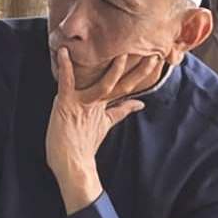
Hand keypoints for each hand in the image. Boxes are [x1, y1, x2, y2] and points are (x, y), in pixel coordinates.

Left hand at [44, 39, 151, 210]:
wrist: (70, 165)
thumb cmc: (82, 146)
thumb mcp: (104, 124)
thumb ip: (120, 111)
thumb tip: (139, 104)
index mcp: (104, 105)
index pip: (126, 86)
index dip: (140, 73)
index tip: (154, 60)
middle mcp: (96, 103)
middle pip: (121, 85)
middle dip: (137, 70)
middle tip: (152, 54)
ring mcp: (83, 104)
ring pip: (103, 84)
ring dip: (113, 70)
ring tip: (121, 53)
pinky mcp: (67, 104)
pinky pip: (67, 82)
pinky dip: (65, 67)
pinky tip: (63, 52)